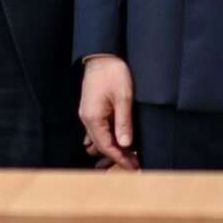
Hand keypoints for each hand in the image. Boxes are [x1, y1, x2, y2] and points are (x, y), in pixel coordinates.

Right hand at [78, 54, 139, 170]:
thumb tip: (126, 145)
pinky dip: (106, 140)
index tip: (135, 168)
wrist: (102, 55)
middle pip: (100, 146)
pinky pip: (96, 131)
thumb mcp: (123, 97)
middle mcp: (87, 118)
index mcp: (93, 117)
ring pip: (98, 140)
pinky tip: (116, 143)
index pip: (106, 146)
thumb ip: (124, 122)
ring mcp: (88, 114)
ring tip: (128, 156)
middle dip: (117, 157)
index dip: (121, 159)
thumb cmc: (113, 72)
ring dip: (111, 149)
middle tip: (135, 164)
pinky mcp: (91, 109)